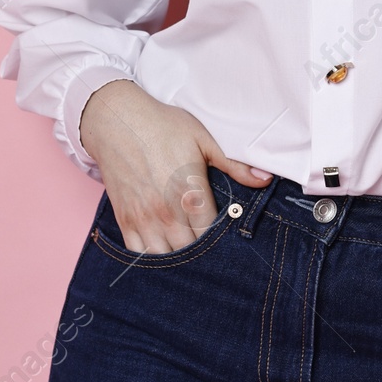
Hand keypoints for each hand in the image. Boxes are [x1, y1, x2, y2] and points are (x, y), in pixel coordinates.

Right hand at [79, 79, 271, 253]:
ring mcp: (143, 218)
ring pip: (164, 259)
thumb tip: (265, 180)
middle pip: (190, 253)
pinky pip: (137, 254)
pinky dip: (151, 259)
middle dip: (202, 255)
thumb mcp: (203, 139)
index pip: (212, 236)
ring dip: (177, 260)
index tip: (230, 239)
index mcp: (190, 193)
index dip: (223, 241)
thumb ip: (234, 165)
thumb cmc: (163, 127)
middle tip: (212, 250)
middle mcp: (166, 212)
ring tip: (189, 253)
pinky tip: (163, 253)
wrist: (116, 120)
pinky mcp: (125, 219)